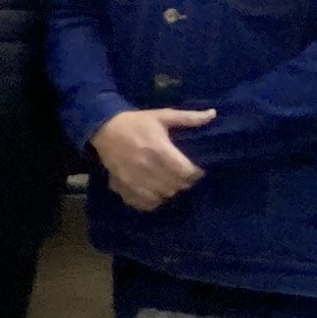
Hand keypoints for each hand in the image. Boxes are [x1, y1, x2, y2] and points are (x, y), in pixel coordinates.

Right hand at [89, 108, 214, 210]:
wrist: (103, 127)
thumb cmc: (136, 122)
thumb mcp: (162, 116)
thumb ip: (188, 118)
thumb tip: (213, 114)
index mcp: (159, 149)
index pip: (186, 172)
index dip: (195, 172)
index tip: (195, 168)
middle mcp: (148, 166)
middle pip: (176, 185)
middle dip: (183, 181)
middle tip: (182, 175)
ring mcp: (134, 179)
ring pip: (162, 195)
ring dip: (169, 190)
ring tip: (169, 182)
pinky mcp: (123, 186)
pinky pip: (144, 203)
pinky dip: (152, 201)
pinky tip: (154, 192)